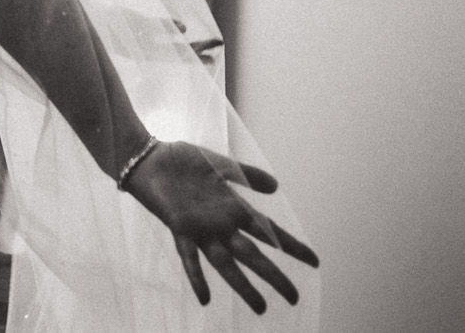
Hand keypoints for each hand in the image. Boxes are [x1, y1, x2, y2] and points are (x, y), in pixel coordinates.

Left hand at [124, 140, 318, 313]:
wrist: (148, 157)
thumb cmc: (183, 160)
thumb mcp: (221, 164)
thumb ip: (247, 175)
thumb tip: (276, 187)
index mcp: (233, 209)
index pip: (270, 232)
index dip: (292, 246)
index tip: (315, 261)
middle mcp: (220, 225)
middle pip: (253, 255)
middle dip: (273, 276)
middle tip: (294, 297)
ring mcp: (200, 230)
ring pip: (226, 264)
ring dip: (242, 286)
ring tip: (260, 308)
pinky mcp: (178, 229)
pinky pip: (188, 258)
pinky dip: (196, 277)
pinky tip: (205, 298)